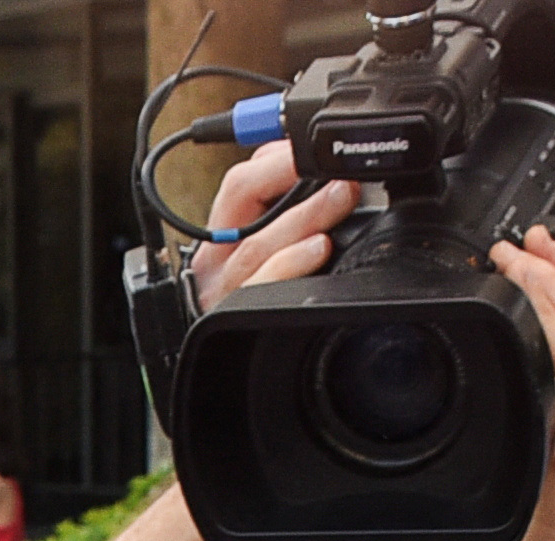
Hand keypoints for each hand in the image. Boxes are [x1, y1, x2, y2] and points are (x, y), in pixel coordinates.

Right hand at [191, 146, 362, 314]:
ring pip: (258, 243)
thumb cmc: (247, 319)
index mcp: (218, 239)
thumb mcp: (258, 265)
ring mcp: (221, 294)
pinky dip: (291, 265)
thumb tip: (333, 189)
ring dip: (304, 216)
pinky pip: (262, 288)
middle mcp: (213, 263)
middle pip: (240, 201)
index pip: (241, 183)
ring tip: (341, 197)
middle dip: (289, 174)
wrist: (218, 382)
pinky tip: (319, 249)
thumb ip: (282, 228)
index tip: (312, 143)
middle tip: (336, 167)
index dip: (276, 157)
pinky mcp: (234, 322)